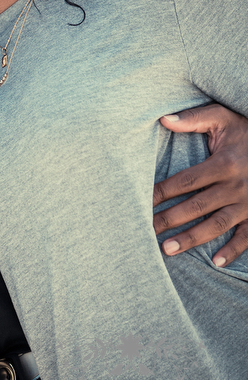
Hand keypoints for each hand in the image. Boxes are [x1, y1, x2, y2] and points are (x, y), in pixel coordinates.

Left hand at [153, 104, 247, 266]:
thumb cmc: (246, 130)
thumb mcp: (223, 118)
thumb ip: (193, 118)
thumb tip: (163, 119)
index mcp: (224, 164)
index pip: (185, 181)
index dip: (162, 192)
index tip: (142, 200)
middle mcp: (236, 186)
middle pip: (196, 206)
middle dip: (169, 219)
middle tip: (146, 229)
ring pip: (217, 225)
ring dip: (192, 238)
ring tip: (168, 248)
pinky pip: (247, 236)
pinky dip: (234, 250)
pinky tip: (217, 262)